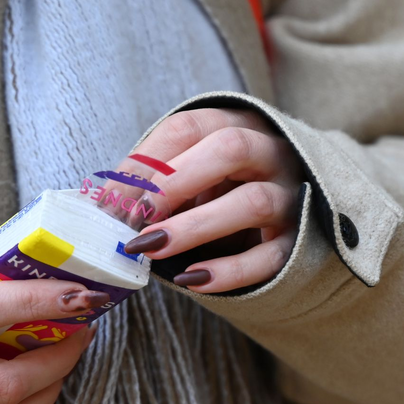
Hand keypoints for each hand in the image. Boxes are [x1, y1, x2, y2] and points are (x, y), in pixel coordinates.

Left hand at [124, 108, 302, 292]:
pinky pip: (269, 257)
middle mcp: (271, 154)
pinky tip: (192, 278)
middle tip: (135, 216)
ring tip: (151, 248)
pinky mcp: (299, 244)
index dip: (146, 161)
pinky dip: (228, 271)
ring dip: (195, 225)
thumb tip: (104, 206)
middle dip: (174, 181)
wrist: (291, 220)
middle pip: (230, 148)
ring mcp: (292, 197)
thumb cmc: (226, 191)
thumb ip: (157, 182)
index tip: (110, 199)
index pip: (188, 128)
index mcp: (238, 125)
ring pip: (253, 202)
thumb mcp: (194, 175)